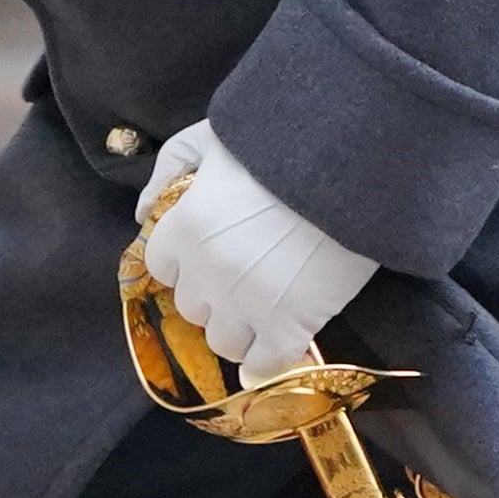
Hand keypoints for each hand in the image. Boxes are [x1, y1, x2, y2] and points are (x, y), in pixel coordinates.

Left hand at [131, 119, 375, 374]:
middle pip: (192, 307)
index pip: (162, 266)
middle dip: (213, 294)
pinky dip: (266, 362)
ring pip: (223, 341)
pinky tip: (272, 352)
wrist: (356, 161)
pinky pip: (265, 364)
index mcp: (186, 226)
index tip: (208, 256)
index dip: (185, 262)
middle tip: (246, 276)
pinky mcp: (291, 323)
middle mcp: (208, 271)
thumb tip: (142, 212)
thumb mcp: (215, 133)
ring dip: (239, 328)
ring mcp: (247, 302)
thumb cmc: (285, 139)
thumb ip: (171, 166)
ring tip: (264, 309)